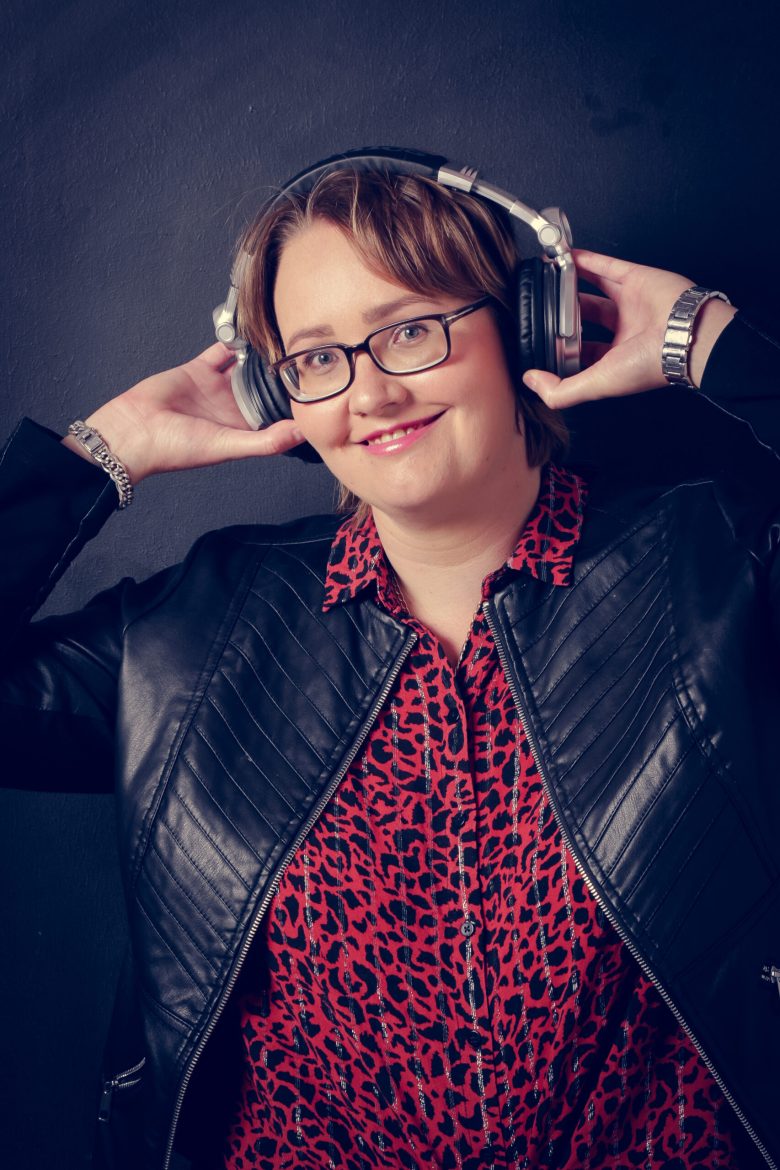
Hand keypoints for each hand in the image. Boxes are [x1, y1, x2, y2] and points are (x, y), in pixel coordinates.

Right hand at [62, 343, 303, 482]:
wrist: (134, 431)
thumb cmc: (176, 448)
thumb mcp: (227, 446)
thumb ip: (266, 441)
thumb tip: (302, 434)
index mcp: (243, 429)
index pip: (277, 415)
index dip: (294, 405)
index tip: (320, 389)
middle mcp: (233, 408)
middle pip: (265, 387)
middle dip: (283, 375)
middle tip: (310, 355)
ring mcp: (217, 387)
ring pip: (246, 366)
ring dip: (261, 354)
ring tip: (285, 338)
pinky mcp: (199, 369)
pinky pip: (222, 350)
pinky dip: (235, 339)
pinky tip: (252, 328)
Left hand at [522, 250, 736, 409]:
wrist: (687, 334)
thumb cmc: (652, 363)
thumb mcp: (598, 384)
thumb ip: (562, 391)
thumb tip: (531, 381)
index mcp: (615, 359)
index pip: (581, 353)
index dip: (561, 348)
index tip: (538, 342)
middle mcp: (622, 331)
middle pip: (585, 320)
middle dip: (563, 315)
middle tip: (539, 308)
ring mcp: (629, 303)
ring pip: (593, 291)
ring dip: (571, 285)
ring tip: (547, 279)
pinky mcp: (635, 278)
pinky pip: (606, 267)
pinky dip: (585, 260)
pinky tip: (564, 258)